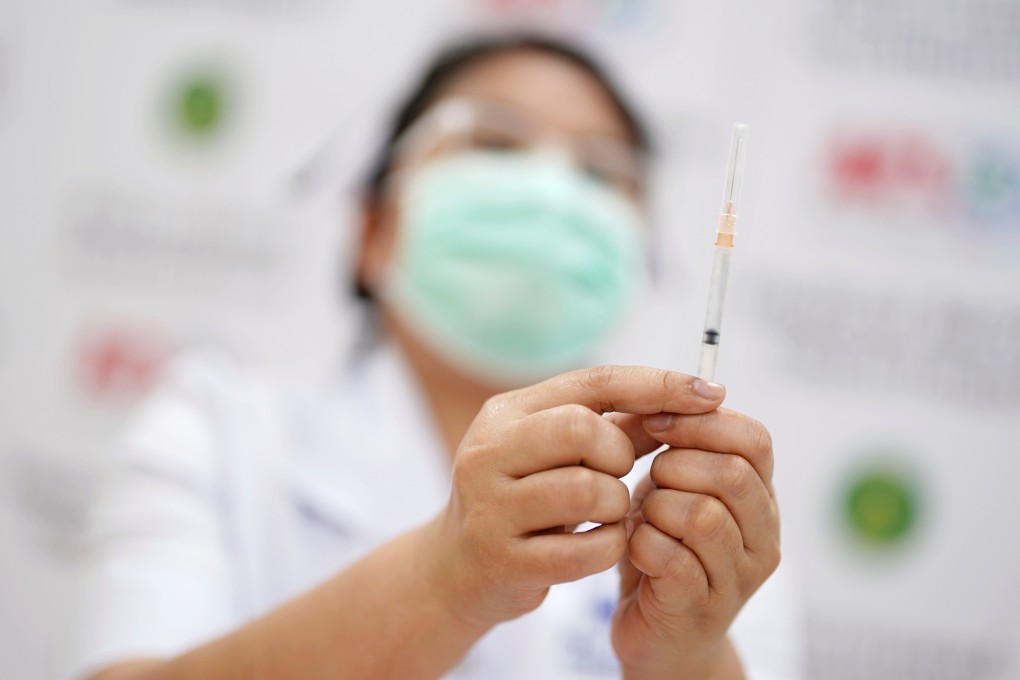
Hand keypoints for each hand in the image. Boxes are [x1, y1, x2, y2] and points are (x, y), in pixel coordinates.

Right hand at [422, 366, 726, 631]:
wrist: (458, 568)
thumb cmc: (525, 499)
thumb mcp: (559, 454)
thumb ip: (617, 426)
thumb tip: (691, 401)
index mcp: (506, 413)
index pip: (593, 381)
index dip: (656, 385)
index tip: (709, 394)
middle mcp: (488, 452)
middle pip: (580, 428)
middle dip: (620, 453)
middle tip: (620, 474)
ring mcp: (490, 506)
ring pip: (585, 490)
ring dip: (617, 505)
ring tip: (609, 513)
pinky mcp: (502, 560)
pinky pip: (582, 549)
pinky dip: (609, 547)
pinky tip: (603, 544)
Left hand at [611, 404, 780, 678]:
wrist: (659, 636)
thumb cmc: (663, 550)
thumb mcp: (671, 488)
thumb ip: (675, 445)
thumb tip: (664, 391)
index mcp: (761, 497)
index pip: (755, 439)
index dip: (701, 422)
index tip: (655, 425)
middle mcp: (763, 536)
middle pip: (730, 474)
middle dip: (674, 464)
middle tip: (649, 480)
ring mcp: (738, 577)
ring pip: (702, 515)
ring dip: (656, 507)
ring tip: (643, 517)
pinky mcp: (702, 608)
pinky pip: (673, 558)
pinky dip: (642, 543)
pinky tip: (634, 546)